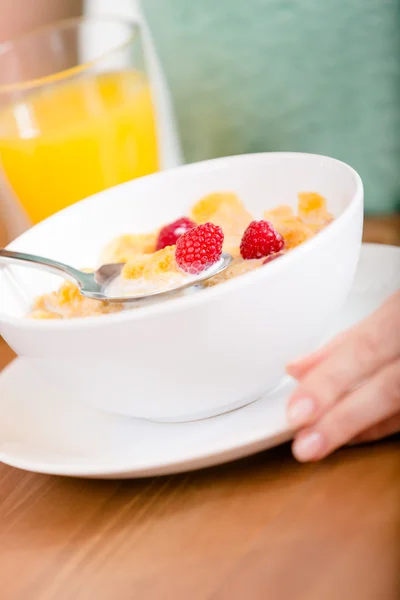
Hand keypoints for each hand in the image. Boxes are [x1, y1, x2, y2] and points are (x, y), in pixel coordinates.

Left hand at [286, 290, 399, 460]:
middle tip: (305, 444)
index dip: (330, 381)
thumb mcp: (393, 312)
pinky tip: (357, 435)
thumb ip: (350, 340)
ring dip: (361, 429)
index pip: (366, 348)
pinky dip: (383, 427)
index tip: (297, 411)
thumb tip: (297, 368)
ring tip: (322, 443)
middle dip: (344, 418)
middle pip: (390, 388)